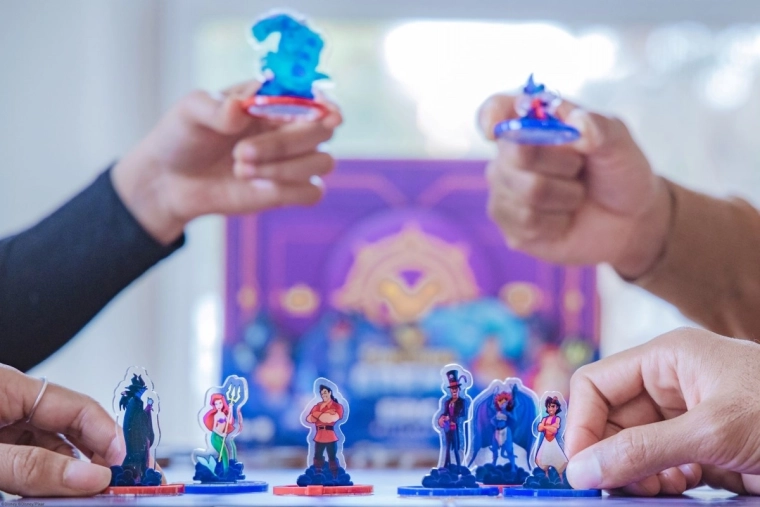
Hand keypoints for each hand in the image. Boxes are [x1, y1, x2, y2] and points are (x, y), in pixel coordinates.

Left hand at [0, 365, 122, 496]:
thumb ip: (32, 466)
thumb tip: (88, 477)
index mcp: (8, 387)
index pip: (78, 405)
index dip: (107, 434)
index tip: (124, 464)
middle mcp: (10, 402)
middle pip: (70, 425)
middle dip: (97, 454)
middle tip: (118, 481)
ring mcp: (2, 424)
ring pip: (51, 446)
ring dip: (74, 470)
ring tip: (92, 491)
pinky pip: (30, 458)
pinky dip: (48, 476)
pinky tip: (62, 491)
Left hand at [112, 81, 342, 244]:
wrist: (170, 180)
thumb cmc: (183, 136)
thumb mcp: (190, 112)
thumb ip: (215, 107)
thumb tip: (239, 108)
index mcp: (274, 99)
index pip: (315, 96)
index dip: (327, 104)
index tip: (329, 114)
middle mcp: (290, 127)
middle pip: (322, 131)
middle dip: (284, 144)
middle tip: (240, 153)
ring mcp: (292, 161)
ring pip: (322, 162)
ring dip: (284, 169)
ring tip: (239, 169)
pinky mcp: (287, 191)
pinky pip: (312, 192)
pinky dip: (289, 191)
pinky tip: (255, 188)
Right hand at [478, 96, 671, 278]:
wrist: (627, 221)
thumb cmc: (617, 174)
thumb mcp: (619, 144)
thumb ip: (600, 128)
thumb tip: (577, 121)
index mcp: (533, 123)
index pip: (497, 109)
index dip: (491, 115)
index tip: (495, 130)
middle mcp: (511, 154)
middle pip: (516, 153)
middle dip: (562, 164)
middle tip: (579, 169)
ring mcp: (505, 190)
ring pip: (529, 191)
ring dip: (566, 196)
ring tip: (575, 196)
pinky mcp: (510, 224)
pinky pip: (528, 221)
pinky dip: (558, 221)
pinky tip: (564, 219)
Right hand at [564, 328, 759, 495]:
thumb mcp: (712, 431)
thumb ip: (642, 450)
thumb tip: (582, 470)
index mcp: (666, 359)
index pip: (596, 384)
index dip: (581, 423)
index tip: (582, 467)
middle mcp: (669, 384)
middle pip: (610, 419)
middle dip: (611, 454)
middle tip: (620, 487)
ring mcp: (686, 417)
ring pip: (631, 445)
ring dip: (635, 471)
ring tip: (659, 486)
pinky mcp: (702, 448)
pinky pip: (658, 464)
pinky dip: (658, 480)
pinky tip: (681, 486)